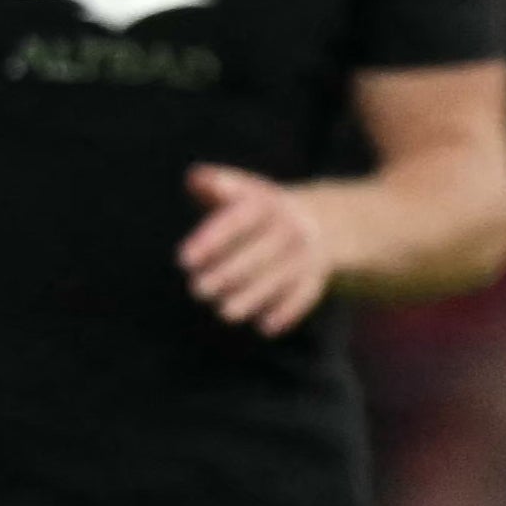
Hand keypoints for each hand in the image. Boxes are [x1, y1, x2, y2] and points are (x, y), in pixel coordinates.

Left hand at [180, 163, 335, 335]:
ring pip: (282, 275)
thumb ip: (217, 186)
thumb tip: (196, 178)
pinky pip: (306, 293)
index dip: (212, 239)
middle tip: (198, 289)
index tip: (183, 260)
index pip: (238, 219)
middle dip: (229, 272)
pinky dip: (288, 311)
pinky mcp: (316, 276)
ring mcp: (306, 252)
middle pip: (261, 251)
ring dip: (254, 295)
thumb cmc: (258, 210)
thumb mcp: (241, 191)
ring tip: (225, 312)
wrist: (322, 220)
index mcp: (266, 202)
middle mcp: (290, 226)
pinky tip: (264, 327)